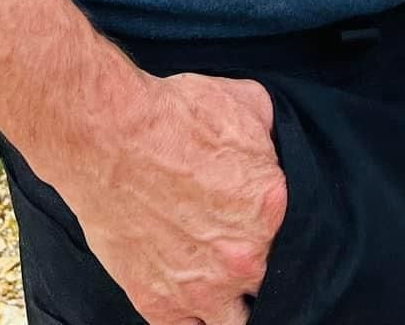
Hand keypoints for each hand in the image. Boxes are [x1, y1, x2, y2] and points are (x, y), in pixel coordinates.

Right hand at [51, 70, 286, 324]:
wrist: (108, 139)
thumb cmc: (172, 116)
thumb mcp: (244, 101)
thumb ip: (270, 134)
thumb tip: (273, 147)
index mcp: (271, 207)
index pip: (296, 234)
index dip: (279, 226)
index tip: (262, 221)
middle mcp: (244, 257)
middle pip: (268, 278)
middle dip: (256, 261)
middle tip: (235, 243)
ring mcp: (203, 289)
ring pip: (236, 318)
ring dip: (231, 301)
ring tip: (217, 279)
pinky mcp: (161, 305)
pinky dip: (193, 316)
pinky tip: (190, 297)